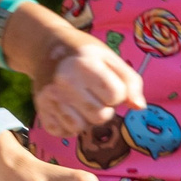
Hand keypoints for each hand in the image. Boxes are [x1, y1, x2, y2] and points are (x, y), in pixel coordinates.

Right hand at [33, 34, 148, 140]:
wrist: (45, 48)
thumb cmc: (84, 54)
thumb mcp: (110, 58)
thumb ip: (131, 81)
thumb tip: (139, 107)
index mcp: (84, 65)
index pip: (116, 97)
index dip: (117, 92)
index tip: (107, 81)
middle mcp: (64, 82)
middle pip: (100, 117)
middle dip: (103, 108)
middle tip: (93, 92)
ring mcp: (50, 97)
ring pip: (81, 128)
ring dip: (86, 118)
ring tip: (81, 100)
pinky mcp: (41, 110)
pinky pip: (64, 132)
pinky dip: (69, 125)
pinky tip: (68, 108)